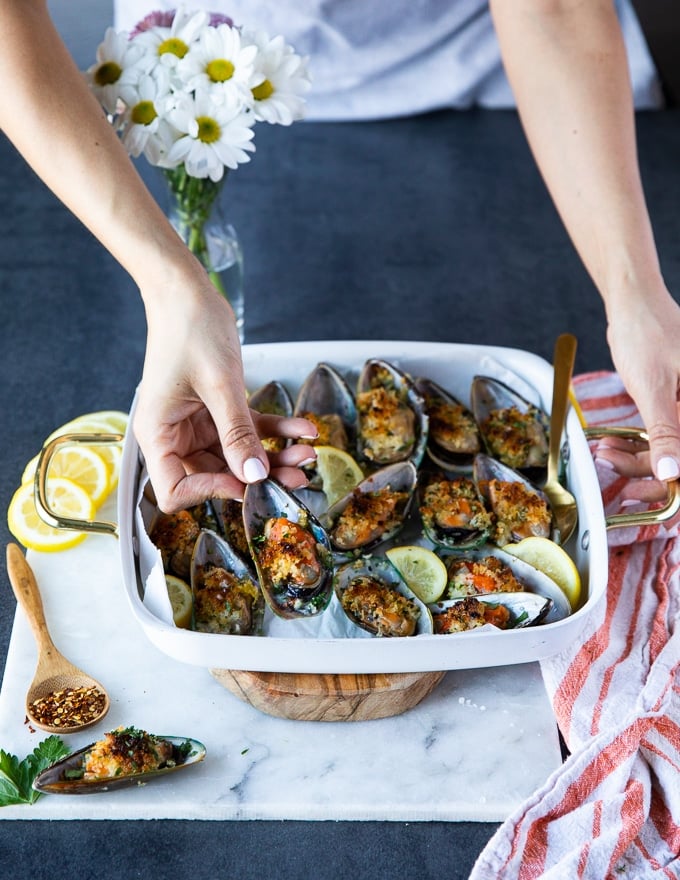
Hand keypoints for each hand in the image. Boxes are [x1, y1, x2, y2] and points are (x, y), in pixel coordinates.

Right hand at [133, 284, 316, 511]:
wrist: (187, 292)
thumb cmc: (189, 329)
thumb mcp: (219, 385)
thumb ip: (237, 434)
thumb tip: (254, 476)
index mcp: (158, 435)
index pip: (175, 491)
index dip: (211, 492)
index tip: (247, 482)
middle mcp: (175, 436)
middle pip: (216, 476)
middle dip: (257, 476)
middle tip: (297, 475)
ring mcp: (198, 425)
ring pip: (239, 456)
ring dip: (273, 457)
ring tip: (307, 454)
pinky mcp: (219, 411)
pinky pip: (249, 431)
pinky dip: (275, 431)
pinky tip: (303, 429)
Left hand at [605, 291, 679, 486]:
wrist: (635, 303)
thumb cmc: (647, 333)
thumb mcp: (654, 388)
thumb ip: (666, 432)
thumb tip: (672, 473)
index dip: (670, 485)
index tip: (637, 493)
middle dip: (645, 469)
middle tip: (609, 465)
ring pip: (670, 450)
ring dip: (636, 457)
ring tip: (605, 452)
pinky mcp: (676, 405)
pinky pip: (662, 434)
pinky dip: (638, 442)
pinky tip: (612, 442)